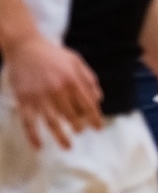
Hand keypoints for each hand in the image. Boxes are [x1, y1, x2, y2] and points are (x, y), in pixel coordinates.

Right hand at [2, 33, 101, 149]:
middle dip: (78, 126)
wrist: (25, 46)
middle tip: (80, 130)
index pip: (88, 105)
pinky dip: (33, 136)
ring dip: (61, 136)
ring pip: (52, 122)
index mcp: (72, 80)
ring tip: (68, 146)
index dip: (95, 118)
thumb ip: (89, 80)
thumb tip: (99, 99)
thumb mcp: (76, 62)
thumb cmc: (53, 54)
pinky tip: (38, 147)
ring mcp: (39, 96)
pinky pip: (28, 122)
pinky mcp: (23, 100)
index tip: (98, 128)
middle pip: (71, 115)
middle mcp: (57, 90)